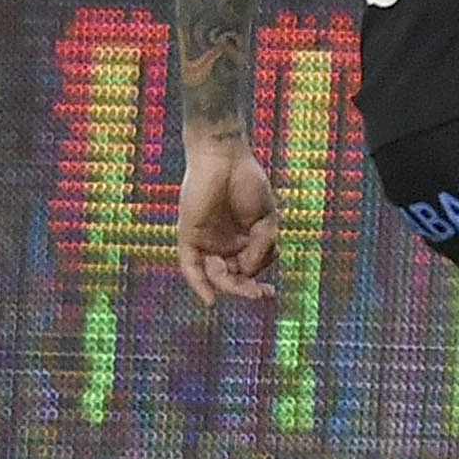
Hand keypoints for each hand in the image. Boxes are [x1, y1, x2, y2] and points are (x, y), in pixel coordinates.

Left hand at [177, 142, 279, 304]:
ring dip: (228, 282)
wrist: (225, 158)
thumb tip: (249, 272)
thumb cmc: (249, 183)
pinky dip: (199, 283)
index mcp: (244, 240)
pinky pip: (190, 266)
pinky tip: (209, 299)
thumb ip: (262, 247)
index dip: (257, 283)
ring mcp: (206, 241)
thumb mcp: (266, 221)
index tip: (269, 292)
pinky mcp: (188, 236)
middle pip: (232, 276)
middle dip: (244, 288)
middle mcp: (224, 244)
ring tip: (238, 276)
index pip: (249, 270)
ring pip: (214, 274)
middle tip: (259, 295)